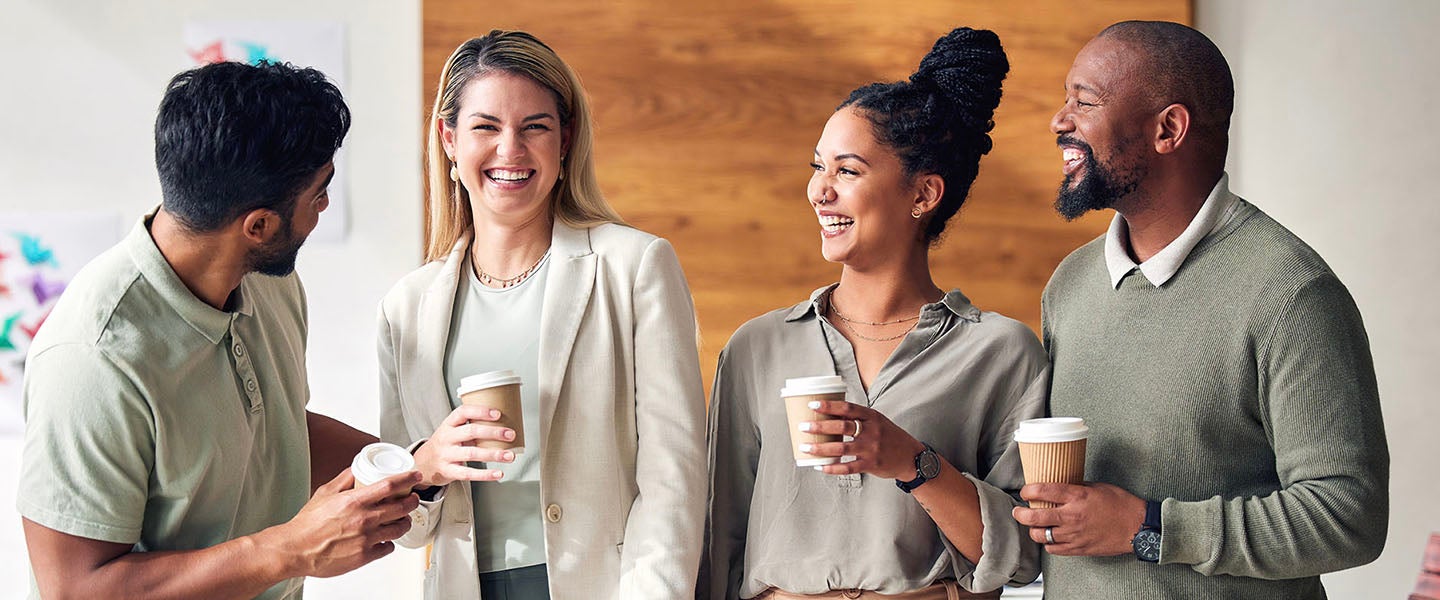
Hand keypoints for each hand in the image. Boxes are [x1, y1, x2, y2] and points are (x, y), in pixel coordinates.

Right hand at [263, 468, 420, 577]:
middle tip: (412, 498)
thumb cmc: (307, 525)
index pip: (390, 485)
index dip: (408, 479)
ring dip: (405, 521)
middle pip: (401, 507)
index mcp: (354, 501)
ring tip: (403, 518)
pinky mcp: (365, 556)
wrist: (296, 550)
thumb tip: (356, 468)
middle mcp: (364, 519)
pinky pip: (388, 548)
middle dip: (412, 501)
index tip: (415, 476)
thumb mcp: (325, 493)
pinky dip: (390, 542)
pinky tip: (386, 538)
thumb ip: (344, 479)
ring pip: (399, 528)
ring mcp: (366, 539)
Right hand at [412, 404, 516, 486]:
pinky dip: (485, 474)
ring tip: (510, 455)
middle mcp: (446, 438)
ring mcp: (446, 455)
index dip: (480, 411)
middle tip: (511, 434)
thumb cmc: (445, 444)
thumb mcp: (452, 430)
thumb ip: (470, 426)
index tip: (498, 414)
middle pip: (471, 432)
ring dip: (493, 454)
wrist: (422, 464)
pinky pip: (468, 473)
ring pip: (472, 453)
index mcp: (448, 424)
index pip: (463, 412)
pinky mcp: (448, 471)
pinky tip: (498, 473)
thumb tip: (503, 424)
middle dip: (493, 432)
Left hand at [798, 400, 925, 479]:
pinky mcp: (871, 465)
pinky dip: (832, 467)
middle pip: (842, 427)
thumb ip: (858, 418)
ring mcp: (871, 449)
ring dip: (821, 448)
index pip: (848, 408)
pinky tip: (821, 466)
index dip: (829, 406)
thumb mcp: (878, 421)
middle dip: (820, 427)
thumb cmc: (890, 436)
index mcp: (872, 417)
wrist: (911, 457)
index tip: (812, 404)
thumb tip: (829, 415)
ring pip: (841, 448)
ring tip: (805, 447)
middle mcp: (872, 432)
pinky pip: (848, 467)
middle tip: (803, 426)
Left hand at [1011, 482, 1145, 555]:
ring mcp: (1075, 534)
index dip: (1028, 491)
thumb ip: (1077, 487)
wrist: (1138, 527)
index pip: (1043, 491)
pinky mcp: (1079, 548)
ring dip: (1034, 530)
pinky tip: (1050, 538)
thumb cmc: (1121, 504)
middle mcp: (1073, 516)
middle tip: (1018, 511)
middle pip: (1036, 517)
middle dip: (1021, 514)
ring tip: (1034, 526)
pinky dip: (1048, 544)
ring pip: (1042, 536)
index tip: (1025, 491)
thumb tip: (1061, 484)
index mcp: (1077, 497)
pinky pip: (1054, 549)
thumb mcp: (1098, 487)